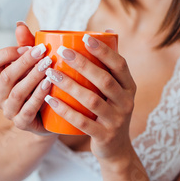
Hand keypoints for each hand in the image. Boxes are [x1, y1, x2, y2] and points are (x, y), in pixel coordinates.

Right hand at [0, 22, 56, 136]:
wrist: (50, 117)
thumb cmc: (39, 85)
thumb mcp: (33, 64)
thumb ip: (26, 46)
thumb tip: (19, 24)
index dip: (7, 53)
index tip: (28, 47)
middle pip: (6, 76)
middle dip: (25, 62)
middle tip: (44, 52)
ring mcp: (9, 110)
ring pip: (17, 92)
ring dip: (33, 77)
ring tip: (49, 66)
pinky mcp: (21, 123)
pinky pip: (28, 109)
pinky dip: (39, 96)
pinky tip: (49, 85)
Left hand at [43, 32, 136, 161]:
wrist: (116, 149)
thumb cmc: (109, 111)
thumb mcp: (115, 91)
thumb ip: (108, 66)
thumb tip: (103, 31)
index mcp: (129, 87)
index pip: (119, 64)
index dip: (104, 51)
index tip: (85, 37)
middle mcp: (126, 102)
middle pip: (104, 80)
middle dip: (83, 64)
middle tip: (62, 52)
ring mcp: (116, 120)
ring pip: (91, 101)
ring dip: (70, 85)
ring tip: (50, 73)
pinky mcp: (104, 136)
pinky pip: (82, 122)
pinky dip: (65, 110)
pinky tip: (50, 100)